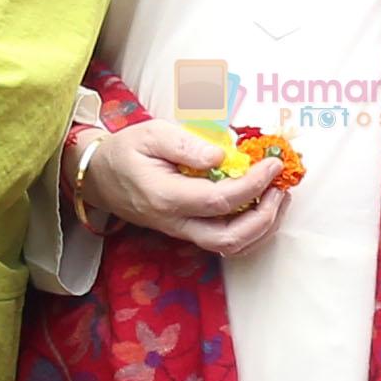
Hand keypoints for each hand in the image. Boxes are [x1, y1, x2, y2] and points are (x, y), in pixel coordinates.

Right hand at [84, 116, 293, 258]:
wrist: (100, 178)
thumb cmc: (126, 152)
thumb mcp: (152, 134)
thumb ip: (186, 145)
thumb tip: (222, 157)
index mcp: (166, 197)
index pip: (220, 200)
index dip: (254, 184)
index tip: (273, 164)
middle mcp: (176, 223)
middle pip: (230, 238)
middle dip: (265, 216)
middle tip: (280, 187)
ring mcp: (182, 232)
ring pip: (230, 246)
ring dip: (263, 227)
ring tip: (278, 196)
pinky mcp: (189, 233)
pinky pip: (225, 242)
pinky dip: (252, 230)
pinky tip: (263, 207)